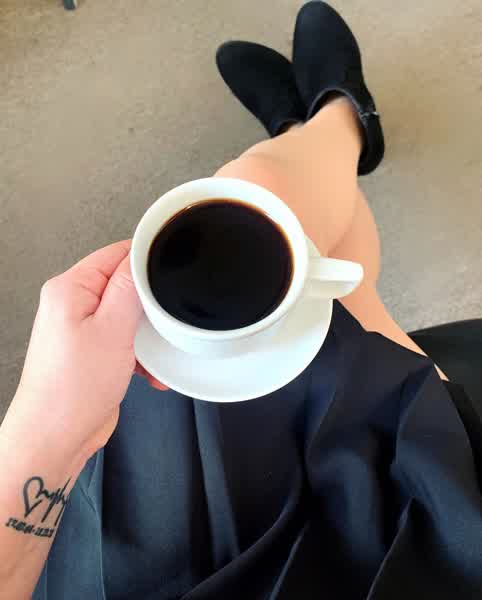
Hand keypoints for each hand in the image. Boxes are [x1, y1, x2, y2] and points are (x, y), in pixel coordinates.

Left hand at [3, 241, 166, 467]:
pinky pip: (124, 340)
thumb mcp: (112, 329)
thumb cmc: (72, 389)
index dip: (145, 262)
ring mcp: (82, 329)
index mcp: (69, 289)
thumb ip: (128, 288)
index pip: (115, 254)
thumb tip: (141, 257)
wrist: (57, 437)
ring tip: (153, 353)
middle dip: (148, 306)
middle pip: (124, 286)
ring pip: (128, 316)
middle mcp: (72, 305)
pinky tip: (148, 372)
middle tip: (161, 322)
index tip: (169, 274)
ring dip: (147, 335)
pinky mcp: (93, 351)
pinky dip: (139, 354)